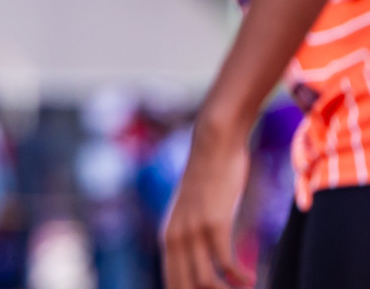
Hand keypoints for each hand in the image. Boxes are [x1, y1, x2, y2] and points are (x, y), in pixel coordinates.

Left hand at [162, 115, 252, 288]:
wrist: (214, 145)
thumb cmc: (210, 180)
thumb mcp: (195, 212)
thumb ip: (193, 235)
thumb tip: (201, 256)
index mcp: (168, 238)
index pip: (172, 283)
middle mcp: (175, 237)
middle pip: (185, 286)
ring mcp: (193, 230)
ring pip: (205, 281)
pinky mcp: (214, 223)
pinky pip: (226, 263)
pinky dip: (239, 277)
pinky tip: (251, 279)